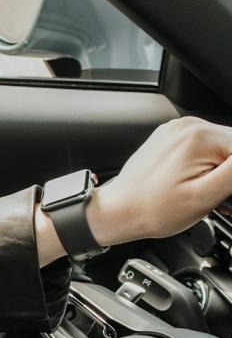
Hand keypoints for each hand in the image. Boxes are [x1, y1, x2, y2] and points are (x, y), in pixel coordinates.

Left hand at [87, 116, 231, 245]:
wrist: (117, 212)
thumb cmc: (152, 210)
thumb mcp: (204, 196)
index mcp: (199, 136)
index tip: (224, 193)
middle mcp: (188, 126)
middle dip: (230, 174)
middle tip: (221, 199)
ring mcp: (177, 131)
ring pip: (220, 148)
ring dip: (221, 171)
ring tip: (207, 194)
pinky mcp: (171, 139)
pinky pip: (202, 148)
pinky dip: (207, 166)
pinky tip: (197, 184)